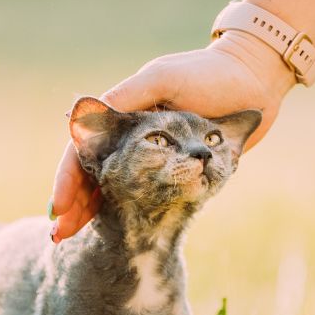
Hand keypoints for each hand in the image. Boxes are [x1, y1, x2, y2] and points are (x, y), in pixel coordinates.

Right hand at [48, 30, 296, 241]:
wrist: (255, 81)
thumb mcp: (161, 79)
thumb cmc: (208, 74)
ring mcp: (156, 158)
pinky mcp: (181, 173)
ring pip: (116, 191)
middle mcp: (133, 140)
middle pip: (94, 176)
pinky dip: (130, 216)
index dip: (69, 179)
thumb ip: (125, 98)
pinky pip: (149, 198)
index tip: (59, 208)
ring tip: (74, 241)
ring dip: (96, 216)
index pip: (83, 151)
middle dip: (76, 205)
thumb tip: (78, 120)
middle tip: (60, 237)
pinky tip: (118, 235)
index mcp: (122, 117)